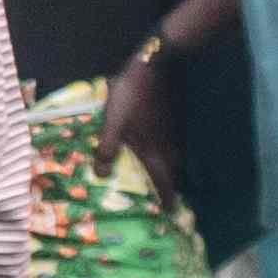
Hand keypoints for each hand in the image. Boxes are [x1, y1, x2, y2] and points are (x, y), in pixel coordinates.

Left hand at [107, 50, 185, 207]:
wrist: (159, 65)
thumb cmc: (133, 97)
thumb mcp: (113, 123)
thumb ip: (107, 149)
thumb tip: (101, 176)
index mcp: (155, 152)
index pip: (164, 182)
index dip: (167, 199)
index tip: (170, 212)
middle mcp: (170, 146)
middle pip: (173, 172)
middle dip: (171, 186)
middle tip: (167, 197)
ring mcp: (176, 131)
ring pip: (175, 157)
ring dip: (170, 168)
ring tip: (163, 174)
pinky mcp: (176, 117)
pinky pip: (174, 142)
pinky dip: (169, 150)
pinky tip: (161, 145)